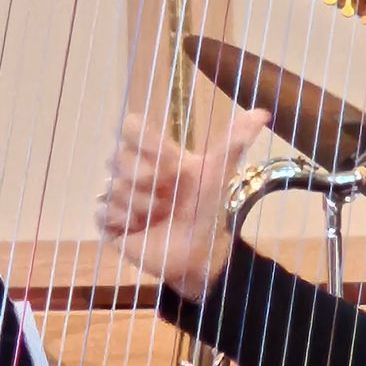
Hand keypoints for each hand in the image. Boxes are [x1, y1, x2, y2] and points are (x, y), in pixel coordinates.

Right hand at [97, 105, 268, 300]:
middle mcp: (132, 171)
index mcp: (155, 154)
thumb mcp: (219, 174)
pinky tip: (141, 228)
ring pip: (112, 188)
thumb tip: (262, 112)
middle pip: (116, 157)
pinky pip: (102, 213)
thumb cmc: (208, 210)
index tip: (168, 159)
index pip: (131, 127)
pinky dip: (124, 221)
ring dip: (142, 205)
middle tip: (168, 194)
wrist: (201, 253)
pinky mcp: (110, 223)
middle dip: (147, 179)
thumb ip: (234, 142)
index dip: (146, 143)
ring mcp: (119, 196)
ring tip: (160, 216)